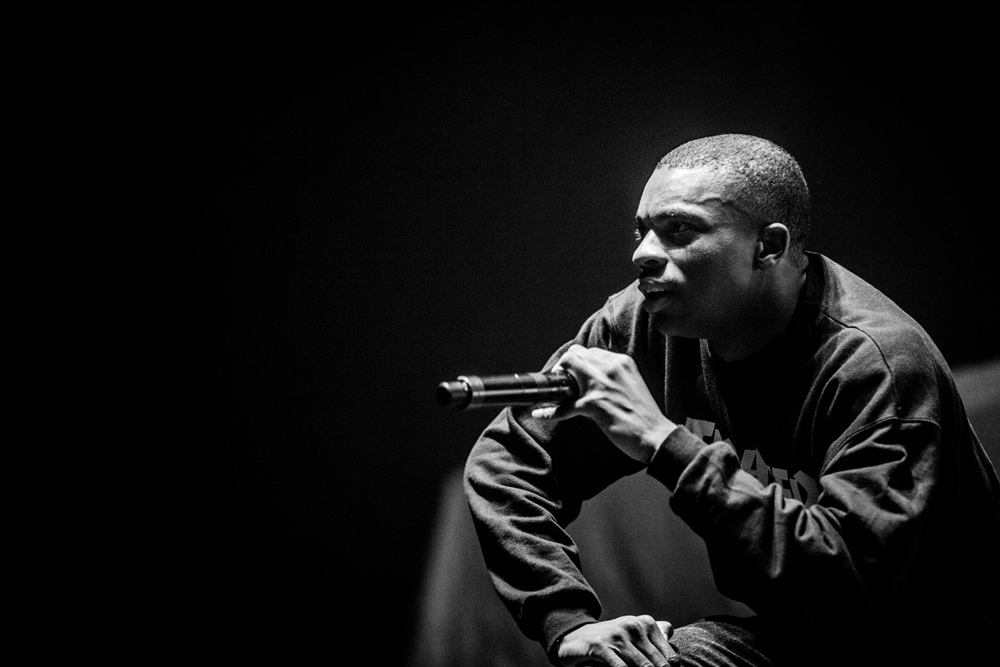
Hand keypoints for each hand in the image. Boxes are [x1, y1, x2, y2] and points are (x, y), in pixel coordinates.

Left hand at [532, 345, 676, 463]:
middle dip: (564, 366)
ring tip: (554, 394)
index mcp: (622, 362)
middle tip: (561, 383)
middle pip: (575, 354)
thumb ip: (613, 377)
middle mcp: (611, 367)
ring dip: (557, 381)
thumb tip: (588, 379)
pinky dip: (548, 412)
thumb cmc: (644, 416)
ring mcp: (601, 385)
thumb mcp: (632, 385)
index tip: (573, 375)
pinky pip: (563, 405)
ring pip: (567, 367)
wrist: (656, 436)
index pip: (590, 351)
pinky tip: (539, 414)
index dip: (578, 363)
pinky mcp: (593, 404)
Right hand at [557, 615, 677, 665]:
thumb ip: (653, 634)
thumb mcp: (632, 634)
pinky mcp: (601, 646)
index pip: (670, 657)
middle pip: (659, 664)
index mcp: (646, 624)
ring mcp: (617, 635)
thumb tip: (670, 632)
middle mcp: (634, 626)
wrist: (574, 637)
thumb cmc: (609, 641)